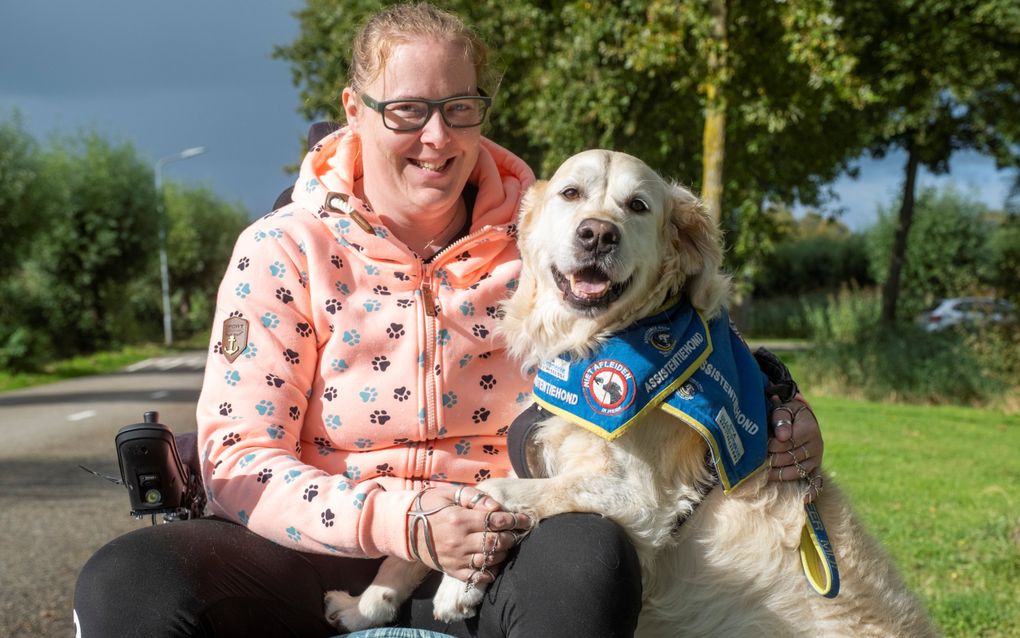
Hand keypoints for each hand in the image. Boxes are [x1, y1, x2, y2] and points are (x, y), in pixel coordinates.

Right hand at [408, 484, 532, 583]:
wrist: (404, 528)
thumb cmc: (429, 506)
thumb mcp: (449, 493)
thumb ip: (473, 497)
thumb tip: (496, 506)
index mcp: (459, 519)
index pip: (495, 521)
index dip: (515, 521)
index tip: (527, 520)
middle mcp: (459, 541)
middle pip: (496, 542)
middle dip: (512, 537)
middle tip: (518, 532)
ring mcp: (456, 558)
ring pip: (490, 560)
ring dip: (504, 553)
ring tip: (507, 545)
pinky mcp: (452, 570)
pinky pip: (476, 577)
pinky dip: (490, 572)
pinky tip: (495, 563)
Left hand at [767, 395, 823, 502]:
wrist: (800, 416)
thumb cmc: (788, 413)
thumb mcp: (784, 409)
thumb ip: (782, 420)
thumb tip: (782, 436)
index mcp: (809, 429)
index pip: (788, 443)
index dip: (773, 445)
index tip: (763, 444)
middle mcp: (816, 445)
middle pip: (791, 458)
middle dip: (773, 460)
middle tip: (759, 461)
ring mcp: (817, 458)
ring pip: (798, 471)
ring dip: (781, 474)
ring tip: (765, 474)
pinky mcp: (816, 467)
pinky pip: (817, 480)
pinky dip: (811, 491)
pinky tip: (804, 500)